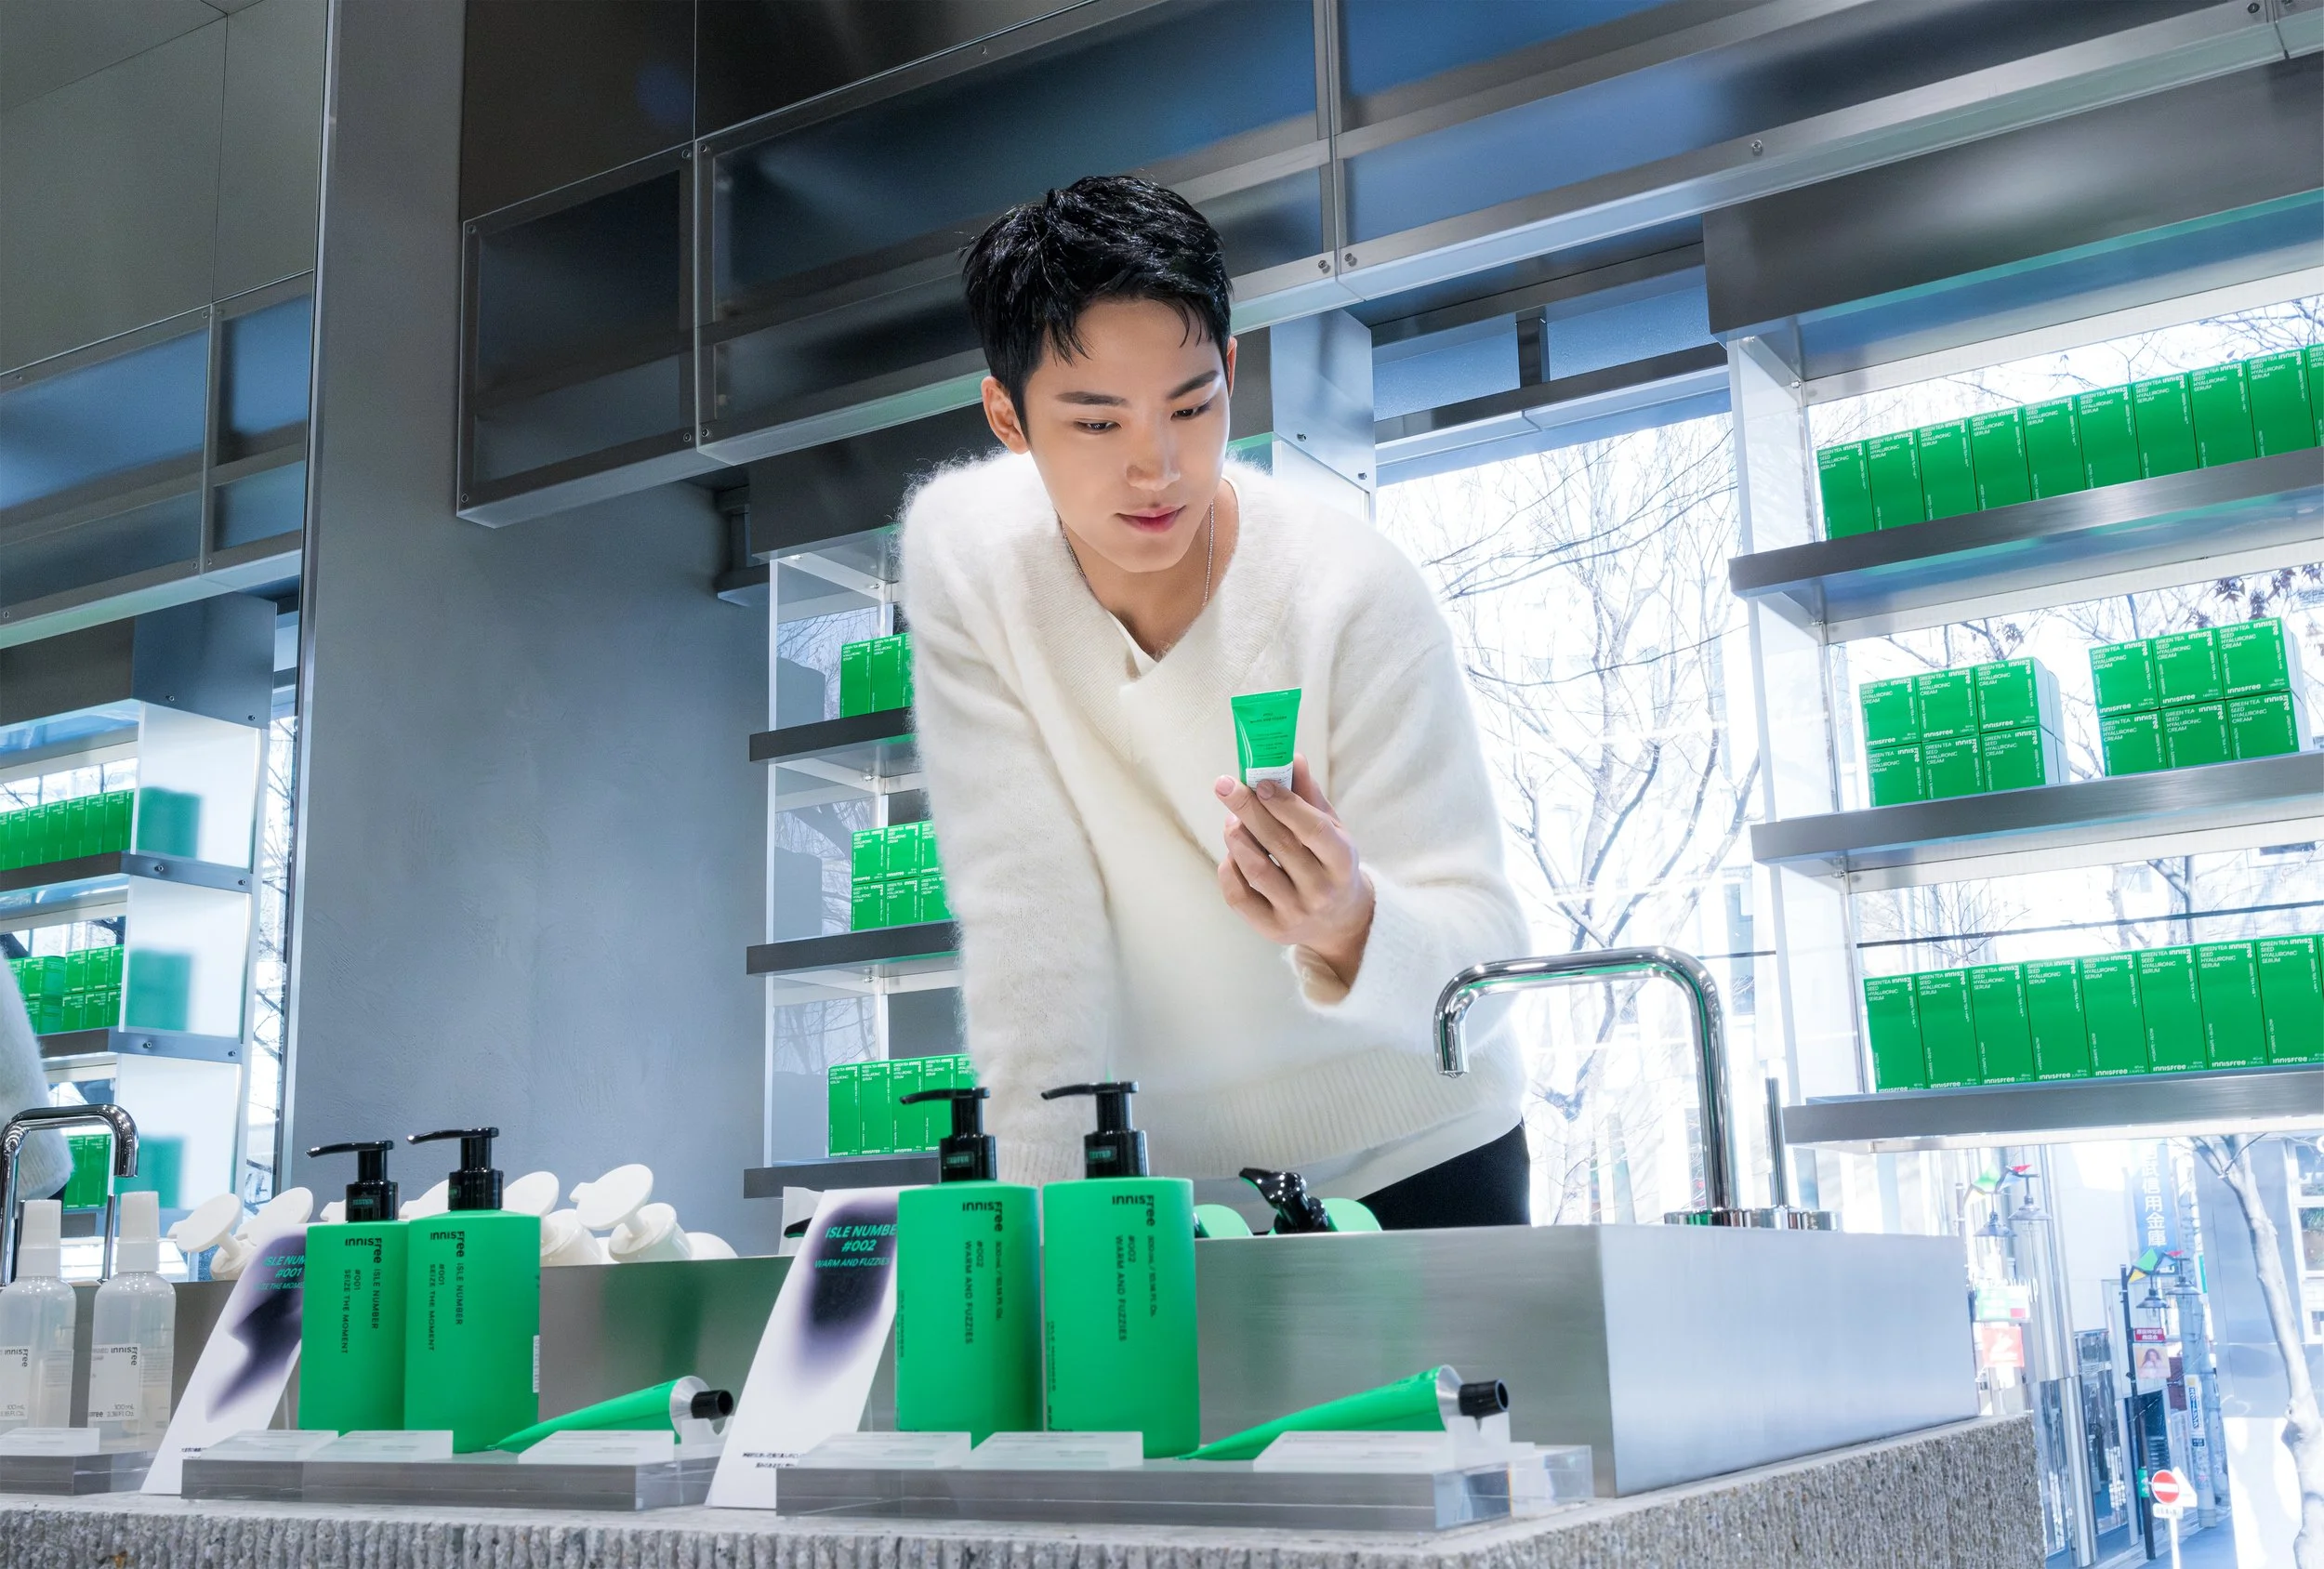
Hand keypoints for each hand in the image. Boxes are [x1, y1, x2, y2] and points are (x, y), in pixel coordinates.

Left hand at [1214, 754, 1374, 986]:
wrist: (1340, 920)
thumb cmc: (1331, 863)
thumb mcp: (1332, 830)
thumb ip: (1309, 796)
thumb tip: (1291, 756)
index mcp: (1343, 861)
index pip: (1313, 829)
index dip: (1284, 803)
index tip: (1259, 781)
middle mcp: (1322, 890)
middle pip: (1279, 845)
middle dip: (1248, 809)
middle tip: (1225, 785)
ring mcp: (1297, 913)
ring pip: (1256, 870)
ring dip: (1237, 838)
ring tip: (1232, 820)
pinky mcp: (1273, 929)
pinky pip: (1239, 896)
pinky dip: (1229, 868)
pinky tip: (1233, 852)